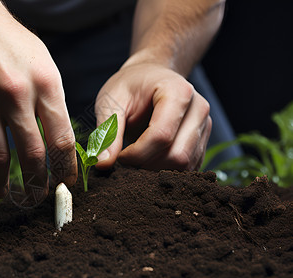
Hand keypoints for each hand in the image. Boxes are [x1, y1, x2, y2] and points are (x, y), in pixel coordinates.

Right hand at [0, 1, 76, 199]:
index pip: (62, 139)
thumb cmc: (8, 46)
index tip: (65, 183)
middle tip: (35, 197)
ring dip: (1, 184)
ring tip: (3, 193)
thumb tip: (60, 147)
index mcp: (45, 83)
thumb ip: (52, 104)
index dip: (66, 169)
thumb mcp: (42, 65)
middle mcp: (15, 93)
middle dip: (36, 185)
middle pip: (32, 155)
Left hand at [94, 61, 211, 170]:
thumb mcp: (111, 102)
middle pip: (177, 155)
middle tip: (125, 159)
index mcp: (178, 92)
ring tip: (136, 158)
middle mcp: (198, 109)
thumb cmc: (129, 86)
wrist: (149, 77)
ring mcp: (204, 126)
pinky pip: (188, 168)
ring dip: (156, 170)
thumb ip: (108, 132)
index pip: (161, 135)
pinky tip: (148, 160)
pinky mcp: (202, 141)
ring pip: (184, 165)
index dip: (136, 154)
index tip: (118, 155)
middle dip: (147, 165)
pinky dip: (166, 171)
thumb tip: (102, 164)